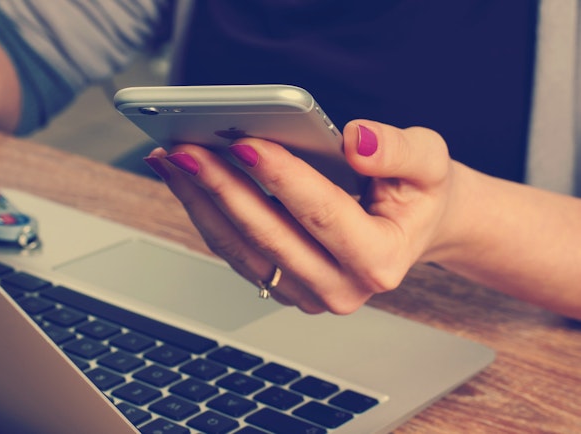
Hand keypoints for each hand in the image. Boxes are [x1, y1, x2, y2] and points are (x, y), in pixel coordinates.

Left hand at [145, 121, 457, 313]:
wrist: (412, 226)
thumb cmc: (418, 194)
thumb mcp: (430, 162)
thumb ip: (399, 150)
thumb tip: (355, 141)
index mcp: (381, 260)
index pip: (322, 215)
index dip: (282, 178)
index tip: (245, 143)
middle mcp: (341, 288)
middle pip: (269, 236)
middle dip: (223, 188)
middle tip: (187, 149)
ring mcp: (307, 294)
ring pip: (240, 249)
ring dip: (201, 202)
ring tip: (173, 159)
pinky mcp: (282, 286)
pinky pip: (234, 252)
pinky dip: (206, 212)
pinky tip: (186, 178)